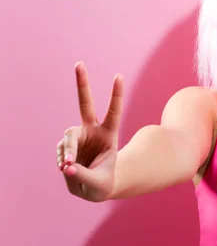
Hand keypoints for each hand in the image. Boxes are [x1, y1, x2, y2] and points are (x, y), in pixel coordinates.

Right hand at [56, 62, 123, 201]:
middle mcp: (93, 131)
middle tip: (79, 63)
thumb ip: (84, 175)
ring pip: (68, 138)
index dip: (116, 95)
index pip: (114, 112)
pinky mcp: (67, 145)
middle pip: (85, 104)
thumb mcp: (99, 184)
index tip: (118, 75)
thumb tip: (66, 166)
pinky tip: (67, 169)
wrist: (95, 187)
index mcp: (109, 134)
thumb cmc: (103, 184)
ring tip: (69, 166)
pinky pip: (61, 151)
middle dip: (82, 84)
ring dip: (67, 152)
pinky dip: (62, 160)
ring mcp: (79, 137)